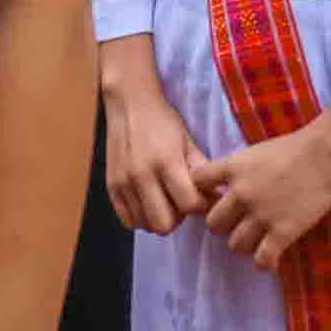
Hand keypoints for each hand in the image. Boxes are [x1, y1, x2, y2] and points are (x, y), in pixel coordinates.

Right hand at [102, 73, 208, 234]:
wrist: (129, 104)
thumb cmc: (163, 121)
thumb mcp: (187, 141)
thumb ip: (201, 170)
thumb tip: (218, 197)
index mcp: (166, 162)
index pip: (190, 204)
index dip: (201, 204)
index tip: (201, 195)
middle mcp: (142, 176)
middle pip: (165, 225)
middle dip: (178, 218)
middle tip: (181, 201)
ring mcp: (124, 183)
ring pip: (146, 225)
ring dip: (159, 218)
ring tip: (164, 199)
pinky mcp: (111, 187)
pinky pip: (128, 221)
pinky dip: (140, 217)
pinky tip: (148, 201)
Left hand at [190, 118, 330, 272]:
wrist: (326, 152)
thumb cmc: (296, 146)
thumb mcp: (257, 151)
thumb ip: (240, 169)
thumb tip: (229, 184)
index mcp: (234, 168)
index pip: (198, 181)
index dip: (202, 192)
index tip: (214, 198)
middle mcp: (242, 193)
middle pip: (213, 223)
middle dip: (224, 225)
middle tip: (237, 224)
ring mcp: (261, 214)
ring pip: (235, 245)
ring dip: (244, 244)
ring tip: (256, 241)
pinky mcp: (282, 232)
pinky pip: (262, 259)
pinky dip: (264, 262)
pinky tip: (271, 258)